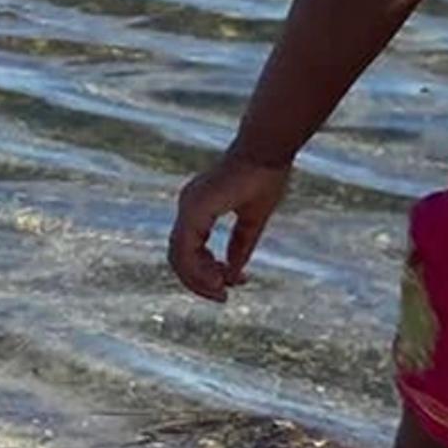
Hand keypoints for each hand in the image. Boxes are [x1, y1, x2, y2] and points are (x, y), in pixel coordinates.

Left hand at [169, 151, 291, 302]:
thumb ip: (241, 245)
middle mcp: (187, 207)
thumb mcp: (253, 219)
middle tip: (222, 297)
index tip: (231, 284)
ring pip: (178, 258)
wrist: (268, 150)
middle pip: (178, 258)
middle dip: (199, 282)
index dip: (205, 272)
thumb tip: (234, 273)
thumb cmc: (265, 176)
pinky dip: (199, 269)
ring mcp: (187, 207)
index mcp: (198, 208)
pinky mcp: (194, 209)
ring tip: (223, 290)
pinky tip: (221, 279)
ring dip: (199, 280)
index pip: (189, 250)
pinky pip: (186, 249)